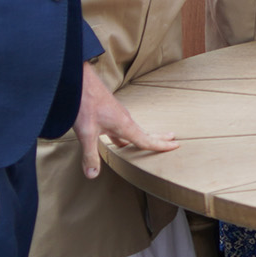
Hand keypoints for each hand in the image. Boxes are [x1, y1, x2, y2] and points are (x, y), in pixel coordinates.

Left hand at [75, 62, 176, 179]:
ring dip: (144, 135)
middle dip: (159, 137)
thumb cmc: (85, 104)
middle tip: (173, 139)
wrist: (80, 82)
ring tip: (150, 139)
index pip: (147, 140)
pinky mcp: (110, 112)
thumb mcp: (86, 134)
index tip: (175, 146)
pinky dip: (129, 133)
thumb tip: (93, 175)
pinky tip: (119, 138)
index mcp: (124, 126)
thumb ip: (90, 155)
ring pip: (135, 128)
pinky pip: (124, 126)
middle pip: (146, 132)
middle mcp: (125, 119)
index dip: (161, 145)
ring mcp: (118, 114)